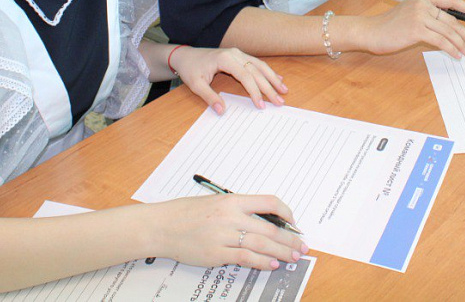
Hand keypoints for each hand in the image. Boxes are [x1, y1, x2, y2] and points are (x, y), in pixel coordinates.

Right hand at [152, 194, 306, 270]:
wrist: (162, 225)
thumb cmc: (186, 213)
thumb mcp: (215, 202)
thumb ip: (238, 210)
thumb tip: (264, 221)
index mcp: (232, 200)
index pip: (269, 202)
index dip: (286, 213)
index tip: (293, 223)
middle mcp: (230, 216)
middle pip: (270, 228)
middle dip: (289, 239)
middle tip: (302, 246)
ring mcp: (224, 235)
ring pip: (261, 243)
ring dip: (281, 251)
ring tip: (293, 257)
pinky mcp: (217, 253)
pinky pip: (246, 257)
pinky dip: (262, 261)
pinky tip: (272, 264)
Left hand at [169, 46, 287, 114]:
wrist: (186, 55)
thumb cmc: (190, 69)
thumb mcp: (195, 85)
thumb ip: (209, 97)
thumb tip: (222, 111)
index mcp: (225, 59)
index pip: (245, 76)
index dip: (255, 91)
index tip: (261, 105)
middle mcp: (235, 54)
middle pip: (256, 71)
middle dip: (269, 87)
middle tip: (279, 101)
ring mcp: (238, 53)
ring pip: (260, 66)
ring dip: (273, 78)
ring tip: (284, 90)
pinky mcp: (239, 56)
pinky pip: (257, 63)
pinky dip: (268, 72)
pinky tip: (277, 79)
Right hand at [352, 0, 464, 58]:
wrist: (371, 31)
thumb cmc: (390, 25)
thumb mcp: (411, 13)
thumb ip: (429, 15)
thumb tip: (452, 27)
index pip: (452, 0)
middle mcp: (423, 3)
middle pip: (452, 19)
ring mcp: (420, 16)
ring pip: (449, 31)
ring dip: (461, 44)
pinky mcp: (417, 30)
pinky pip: (441, 41)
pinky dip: (451, 49)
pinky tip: (456, 55)